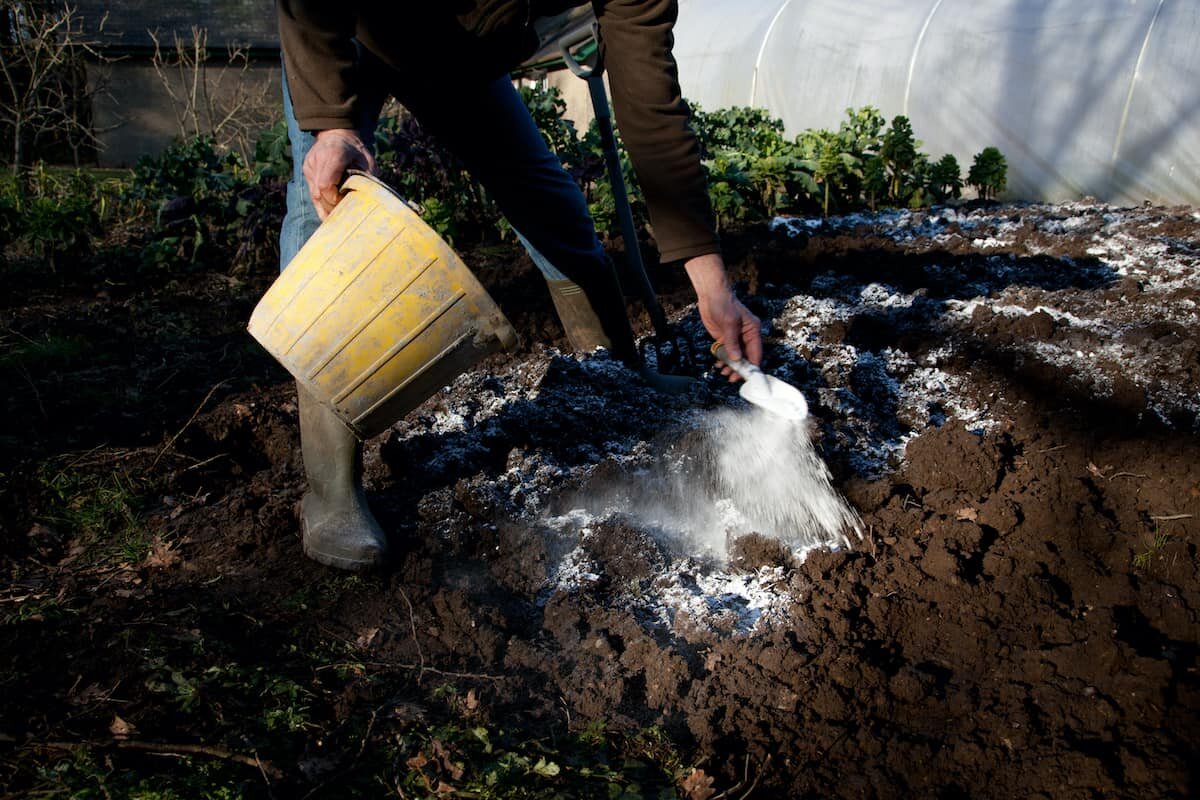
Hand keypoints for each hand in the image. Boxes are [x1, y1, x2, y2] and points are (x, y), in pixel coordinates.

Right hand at [302, 129, 375, 220]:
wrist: (338, 134)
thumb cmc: (356, 150)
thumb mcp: (368, 161)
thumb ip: (368, 178)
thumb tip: (369, 201)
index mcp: (334, 154)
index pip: (326, 185)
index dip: (335, 199)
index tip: (347, 204)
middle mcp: (318, 159)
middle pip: (319, 192)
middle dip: (331, 207)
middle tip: (344, 215)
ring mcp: (310, 165)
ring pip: (314, 194)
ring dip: (326, 207)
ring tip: (338, 216)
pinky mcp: (307, 169)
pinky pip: (312, 191)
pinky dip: (321, 203)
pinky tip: (329, 213)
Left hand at [684, 253, 762, 381]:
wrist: (711, 295)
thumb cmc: (724, 304)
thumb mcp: (729, 323)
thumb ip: (732, 342)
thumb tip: (736, 358)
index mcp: (753, 331)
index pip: (756, 353)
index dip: (752, 366)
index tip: (746, 376)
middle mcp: (746, 336)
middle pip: (746, 357)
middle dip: (740, 368)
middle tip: (732, 378)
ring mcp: (735, 338)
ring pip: (736, 357)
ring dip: (731, 366)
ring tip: (724, 373)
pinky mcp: (725, 338)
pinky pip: (727, 353)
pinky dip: (724, 360)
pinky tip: (719, 365)